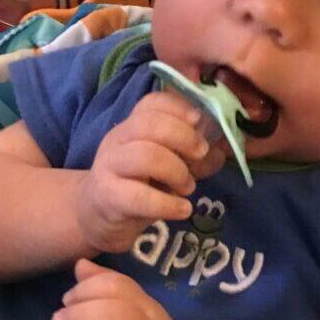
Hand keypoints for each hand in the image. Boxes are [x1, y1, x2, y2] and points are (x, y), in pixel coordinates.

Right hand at [76, 91, 227, 252]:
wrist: (98, 216)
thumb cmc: (138, 185)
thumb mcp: (169, 167)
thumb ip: (193, 156)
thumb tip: (221, 151)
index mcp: (133, 126)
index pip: (151, 103)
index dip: (179, 107)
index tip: (199, 120)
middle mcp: (118, 140)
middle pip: (148, 124)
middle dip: (183, 138)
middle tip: (200, 155)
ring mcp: (109, 167)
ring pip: (145, 156)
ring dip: (177, 172)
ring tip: (188, 187)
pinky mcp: (107, 196)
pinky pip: (139, 197)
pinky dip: (168, 204)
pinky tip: (182, 209)